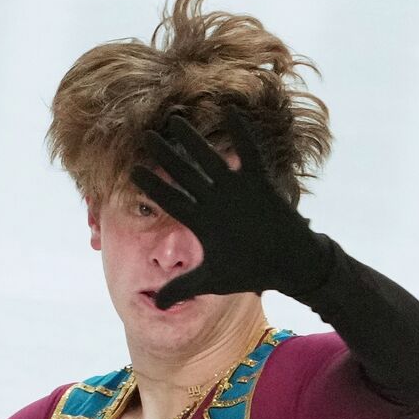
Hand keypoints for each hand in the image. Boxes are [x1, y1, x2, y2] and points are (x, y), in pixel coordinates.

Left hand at [128, 105, 336, 309]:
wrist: (288, 265)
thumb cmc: (250, 271)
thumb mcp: (211, 280)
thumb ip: (182, 288)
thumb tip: (157, 306)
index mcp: (201, 221)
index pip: (170, 200)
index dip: (151, 186)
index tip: (130, 171)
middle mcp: (214, 201)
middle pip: (184, 173)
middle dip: (165, 155)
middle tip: (144, 135)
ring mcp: (236, 190)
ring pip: (210, 160)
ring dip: (194, 140)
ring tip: (175, 120)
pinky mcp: (259, 184)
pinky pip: (249, 154)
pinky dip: (241, 134)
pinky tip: (230, 112)